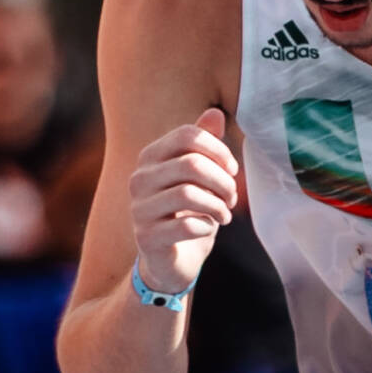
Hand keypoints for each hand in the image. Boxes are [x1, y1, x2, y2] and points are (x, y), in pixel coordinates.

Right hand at [128, 107, 239, 296]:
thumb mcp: (199, 176)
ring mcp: (139, 210)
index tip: (232, 169)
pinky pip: (185, 226)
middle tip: (232, 197)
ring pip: (188, 194)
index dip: (218, 149)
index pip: (186, 135)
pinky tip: (208, 229)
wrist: (171, 260)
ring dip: (218, 206)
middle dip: (223, 181)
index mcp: (151, 158)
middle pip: (191, 164)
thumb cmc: (188, 213)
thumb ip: (203, 145)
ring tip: (225, 214)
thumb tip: (215, 112)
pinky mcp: (147, 238)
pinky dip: (206, 227)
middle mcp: (139, 180)